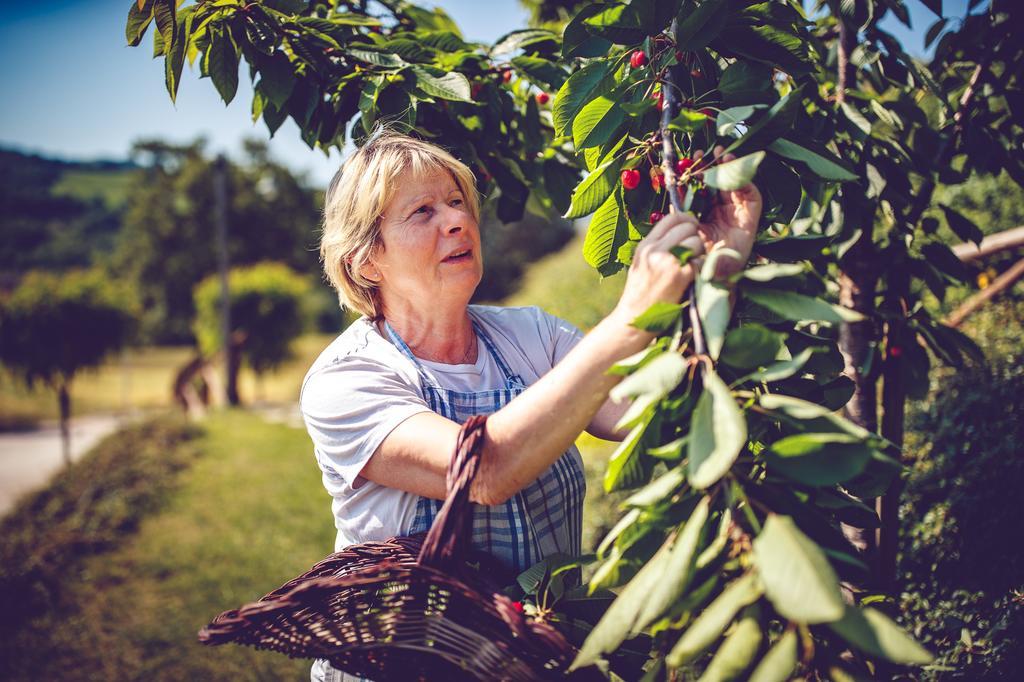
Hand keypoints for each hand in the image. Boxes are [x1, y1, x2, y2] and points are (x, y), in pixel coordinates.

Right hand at [613, 211, 705, 322]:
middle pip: (687, 227)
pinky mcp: (679, 277)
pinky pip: (700, 261)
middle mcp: (655, 250)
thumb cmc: (640, 294)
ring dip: (700, 253)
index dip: (687, 220)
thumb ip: (657, 247)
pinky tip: (694, 277)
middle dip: (695, 236)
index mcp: (646, 245)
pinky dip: (702, 268)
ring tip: (692, 265)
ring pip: (696, 242)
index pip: (671, 218)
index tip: (691, 230)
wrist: (634, 319)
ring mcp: (667, 262)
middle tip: (695, 250)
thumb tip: (679, 233)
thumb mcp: (641, 264)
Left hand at [693, 145, 762, 279]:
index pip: (704, 190)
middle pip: (721, 185)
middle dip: (715, 166)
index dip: (700, 174)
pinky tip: (734, 171)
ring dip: (731, 169)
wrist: (708, 279)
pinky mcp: (750, 222)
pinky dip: (745, 182)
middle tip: (706, 151)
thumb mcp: (683, 229)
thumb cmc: (693, 258)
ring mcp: (737, 218)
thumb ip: (680, 210)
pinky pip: (752, 197)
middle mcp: (722, 216)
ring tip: (722, 155)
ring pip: (737, 187)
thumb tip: (673, 186)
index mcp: (706, 217)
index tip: (691, 158)